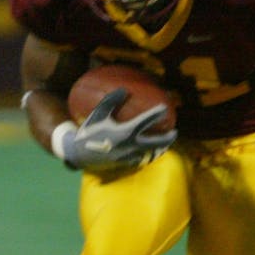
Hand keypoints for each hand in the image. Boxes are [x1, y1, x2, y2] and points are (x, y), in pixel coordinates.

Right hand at [57, 87, 175, 172]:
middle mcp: (129, 146)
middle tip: (175, 132)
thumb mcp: (98, 114)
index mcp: (124, 132)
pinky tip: (152, 152)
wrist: (79, 154)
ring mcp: (128, 157)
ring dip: (160, 148)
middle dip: (167, 139)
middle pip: (154, 143)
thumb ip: (111, 101)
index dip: (156, 114)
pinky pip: (141, 160)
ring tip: (167, 144)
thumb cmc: (89, 131)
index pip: (144, 122)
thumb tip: (125, 90)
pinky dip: (148, 155)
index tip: (165, 108)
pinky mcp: (125, 164)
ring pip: (150, 153)